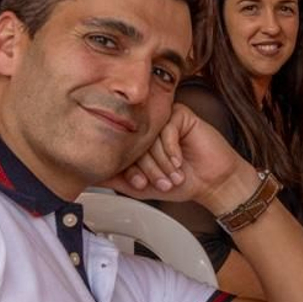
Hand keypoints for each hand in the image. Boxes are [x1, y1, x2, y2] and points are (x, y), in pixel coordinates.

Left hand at [104, 102, 250, 206]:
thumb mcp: (143, 187)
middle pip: (135, 144)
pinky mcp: (181, 114)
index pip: (122, 150)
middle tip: (162, 183)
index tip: (142, 185)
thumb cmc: (183, 183)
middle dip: (149, 169)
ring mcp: (164, 119)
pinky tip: (180, 160)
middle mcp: (148, 128)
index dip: (132, 171)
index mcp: (137, 141)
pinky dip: (172, 149)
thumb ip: (116, 180)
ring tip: (175, 175)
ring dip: (163, 162)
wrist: (213, 182)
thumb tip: (89, 178)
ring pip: (151, 137)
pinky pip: (167, 129)